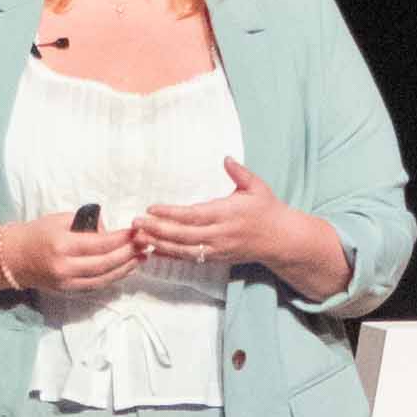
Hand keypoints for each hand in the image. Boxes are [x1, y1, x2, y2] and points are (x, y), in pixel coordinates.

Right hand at [3, 211, 141, 292]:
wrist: (12, 259)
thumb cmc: (36, 233)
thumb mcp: (59, 220)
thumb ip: (86, 225)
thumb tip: (110, 231)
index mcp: (61, 245)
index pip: (99, 244)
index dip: (121, 239)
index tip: (137, 232)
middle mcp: (65, 267)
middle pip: (105, 263)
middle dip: (129, 253)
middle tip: (146, 244)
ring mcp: (67, 282)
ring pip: (105, 277)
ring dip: (127, 268)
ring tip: (143, 257)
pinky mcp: (69, 291)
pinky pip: (97, 285)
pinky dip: (114, 277)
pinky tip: (127, 268)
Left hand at [135, 158, 306, 268]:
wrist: (281, 240)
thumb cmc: (268, 210)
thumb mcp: (257, 187)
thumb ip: (239, 173)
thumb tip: (225, 158)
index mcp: (228, 213)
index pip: (194, 215)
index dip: (171, 214)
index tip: (151, 208)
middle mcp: (220, 234)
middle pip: (183, 235)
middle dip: (157, 230)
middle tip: (135, 223)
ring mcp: (217, 249)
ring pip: (183, 250)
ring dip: (159, 244)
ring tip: (138, 237)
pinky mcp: (216, 258)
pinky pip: (190, 258)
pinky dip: (170, 255)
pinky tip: (153, 250)